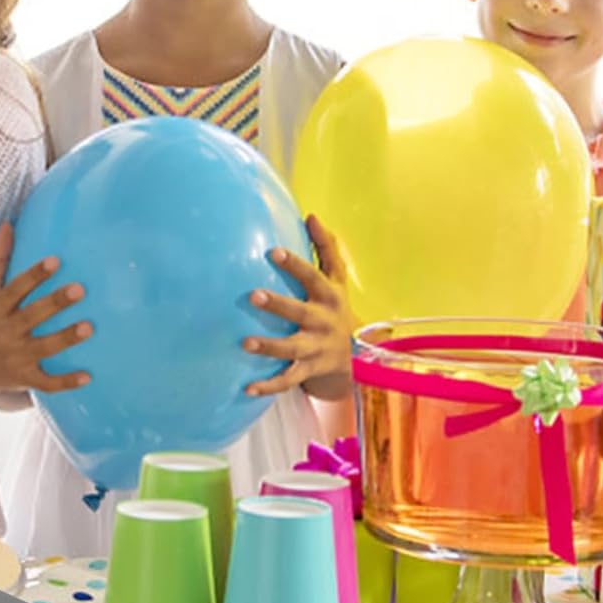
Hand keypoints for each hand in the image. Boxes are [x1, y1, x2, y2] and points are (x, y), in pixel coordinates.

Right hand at [0, 222, 93, 397]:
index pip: (15, 289)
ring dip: (66, 338)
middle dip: (55, 303)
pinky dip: (66, 383)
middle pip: (32, 316)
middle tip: (80, 290)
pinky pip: (47, 383)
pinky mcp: (25, 378)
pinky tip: (88, 377)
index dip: (34, 275)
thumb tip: (7, 224)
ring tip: (89, 328)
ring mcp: (17, 357)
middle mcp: (6, 332)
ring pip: (44, 348)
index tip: (55, 260)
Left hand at [243, 215, 356, 398]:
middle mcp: (323, 322)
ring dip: (269, 347)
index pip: (313, 276)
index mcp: (329, 297)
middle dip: (279, 304)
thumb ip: (325, 247)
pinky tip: (247, 388)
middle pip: (301, 312)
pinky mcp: (308, 371)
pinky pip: (287, 380)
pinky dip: (268, 386)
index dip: (295, 264)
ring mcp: (316, 348)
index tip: (273, 252)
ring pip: (292, 349)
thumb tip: (310, 214)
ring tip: (245, 343)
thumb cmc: (336, 307)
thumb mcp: (336, 279)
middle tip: (253, 295)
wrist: (357, 355)